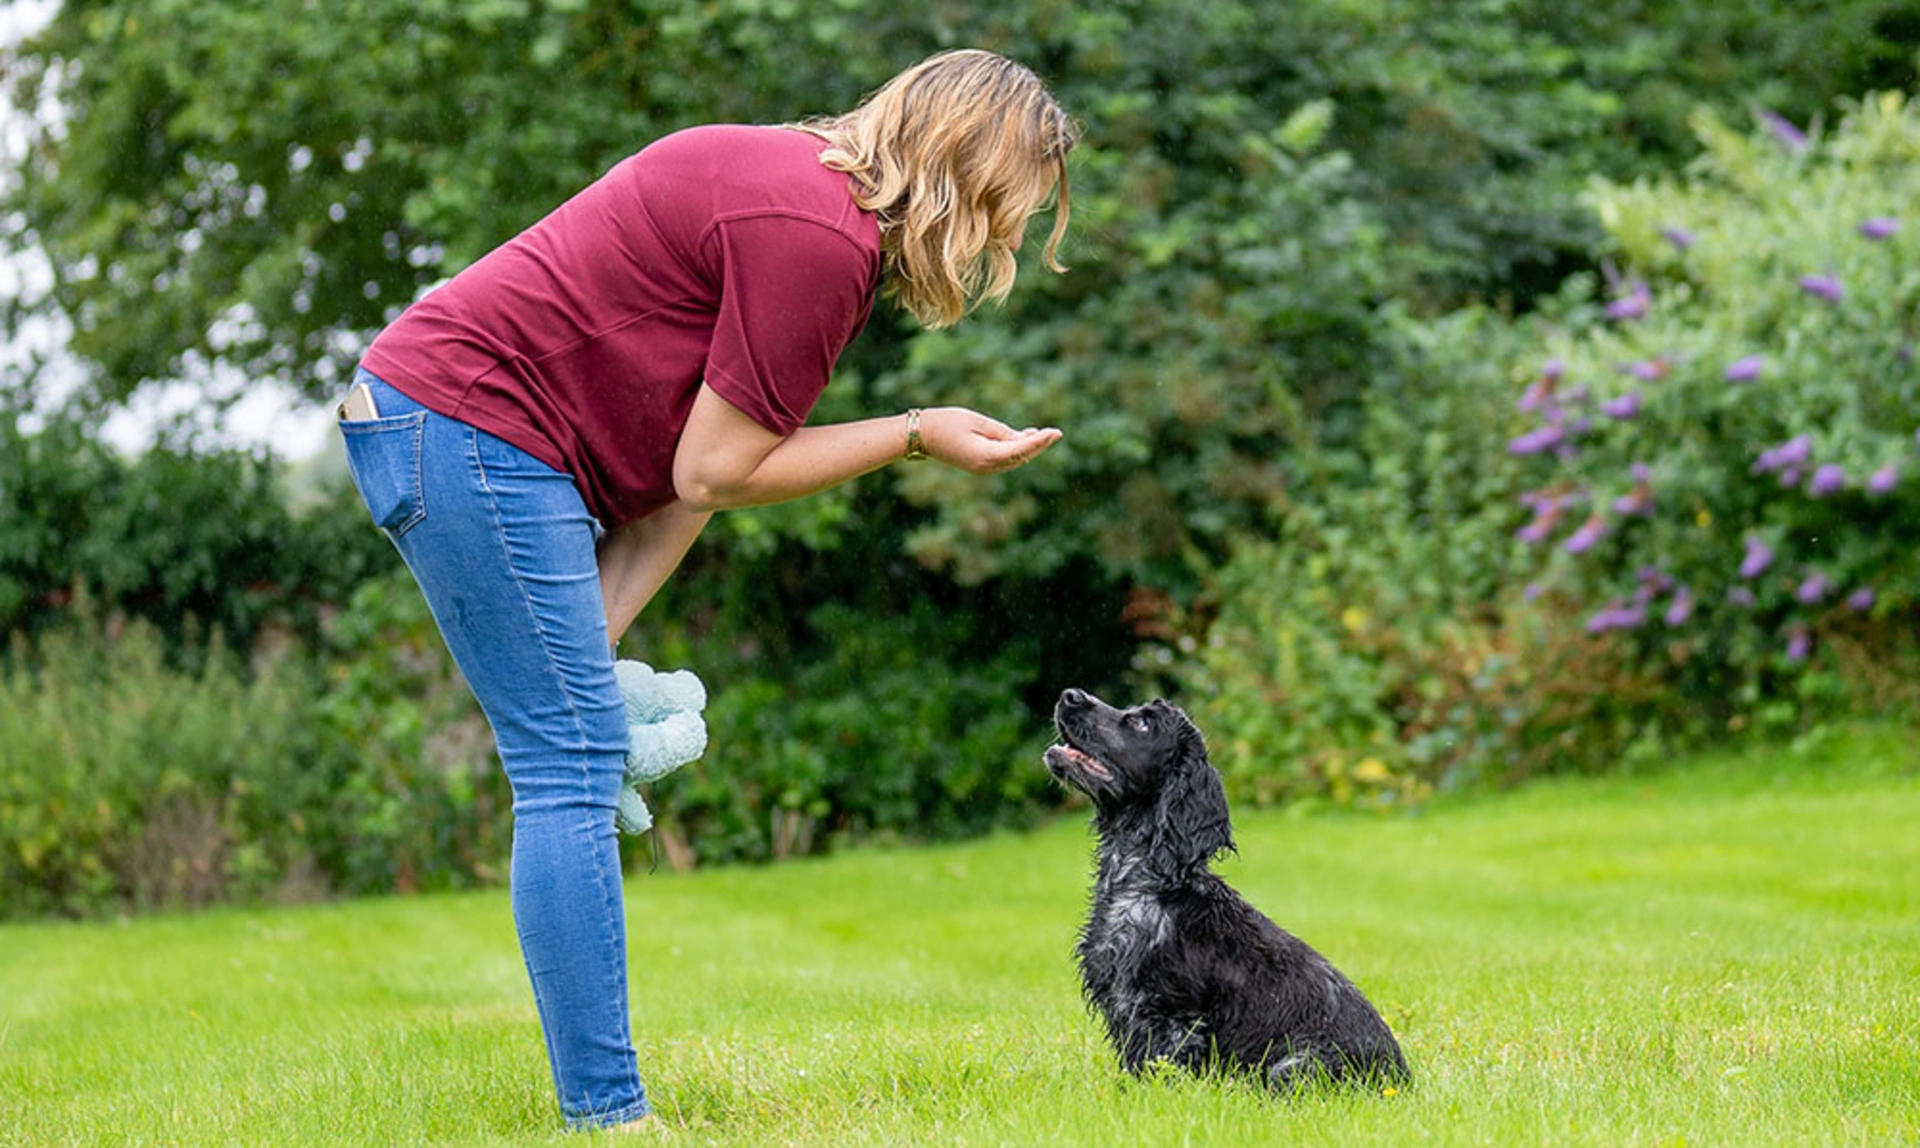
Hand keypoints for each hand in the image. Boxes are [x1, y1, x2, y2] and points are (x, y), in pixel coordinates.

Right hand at [919, 407, 1062, 474]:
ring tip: (1045, 434)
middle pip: (1020, 457)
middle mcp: (986, 466)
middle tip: (1056, 433)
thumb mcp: (976, 421)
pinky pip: (1003, 459)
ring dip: (1028, 448)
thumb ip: (1001, 432)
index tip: (1055, 432)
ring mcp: (982, 468)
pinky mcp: (978, 465)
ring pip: (1013, 460)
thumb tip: (1022, 439)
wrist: (920, 436)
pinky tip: (1025, 438)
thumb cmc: (945, 423)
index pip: (1020, 449)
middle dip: (1038, 446)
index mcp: (985, 456)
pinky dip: (1016, 450)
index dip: (1040, 441)